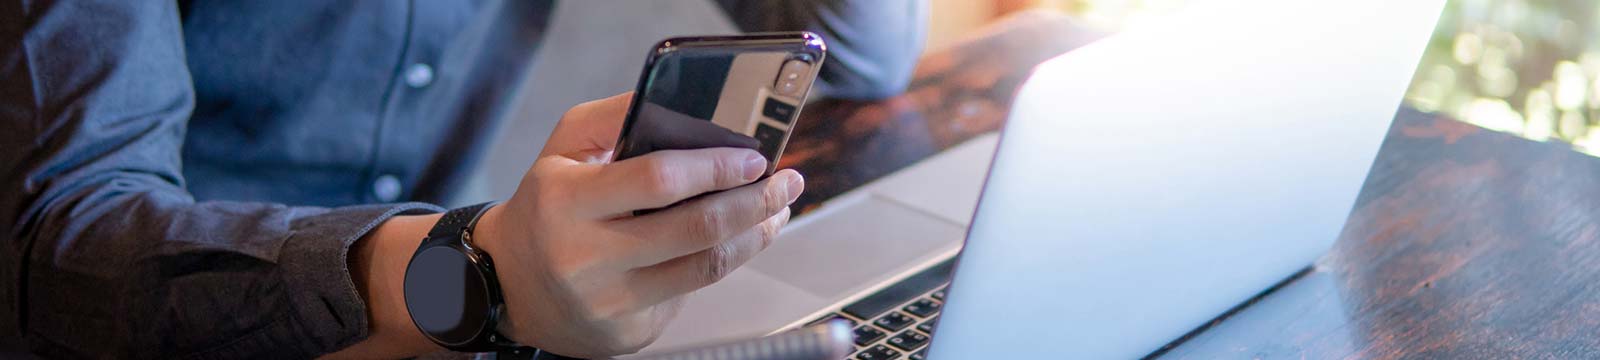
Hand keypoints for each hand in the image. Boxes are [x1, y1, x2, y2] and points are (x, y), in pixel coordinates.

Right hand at [473, 93, 804, 356]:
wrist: (510, 284)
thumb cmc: (547, 205)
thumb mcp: (564, 148)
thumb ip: (617, 117)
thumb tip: (688, 103)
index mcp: (566, 200)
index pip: (659, 180)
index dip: (716, 167)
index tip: (754, 157)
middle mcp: (585, 256)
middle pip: (696, 229)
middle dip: (754, 202)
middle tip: (785, 182)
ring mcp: (609, 300)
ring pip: (705, 268)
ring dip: (754, 236)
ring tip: (775, 210)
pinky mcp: (628, 332)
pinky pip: (691, 294)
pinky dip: (722, 263)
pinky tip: (737, 241)